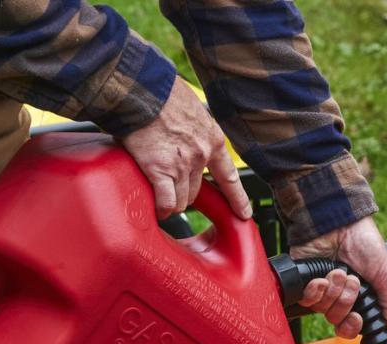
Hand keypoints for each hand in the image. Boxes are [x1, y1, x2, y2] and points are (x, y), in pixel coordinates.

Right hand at [119, 77, 250, 220]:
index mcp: (212, 140)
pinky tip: (157, 208)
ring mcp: (181, 164)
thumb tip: (189, 140)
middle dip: (184, 192)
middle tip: (170, 186)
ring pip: (182, 201)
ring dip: (171, 202)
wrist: (142, 88)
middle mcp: (201, 155)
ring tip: (159, 195)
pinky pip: (166, 202)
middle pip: (198, 191)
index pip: (229, 177)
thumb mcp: (194, 111)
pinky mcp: (159, 170)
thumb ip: (196, 132)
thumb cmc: (162, 94)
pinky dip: (161, 208)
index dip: (237, 198)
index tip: (243, 213)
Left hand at [290, 216, 386, 338]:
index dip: (352, 326)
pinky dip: (315, 290)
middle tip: (352, 280)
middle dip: (345, 300)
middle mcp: (337, 295)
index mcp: (356, 297)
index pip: (350, 325)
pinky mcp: (304, 281)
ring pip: (322, 309)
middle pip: (336, 319)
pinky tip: (322, 278)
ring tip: (339, 271)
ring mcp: (321, 289)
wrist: (341, 222)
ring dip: (333, 290)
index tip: (357, 317)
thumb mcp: (384, 274)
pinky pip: (307, 299)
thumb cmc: (364, 242)